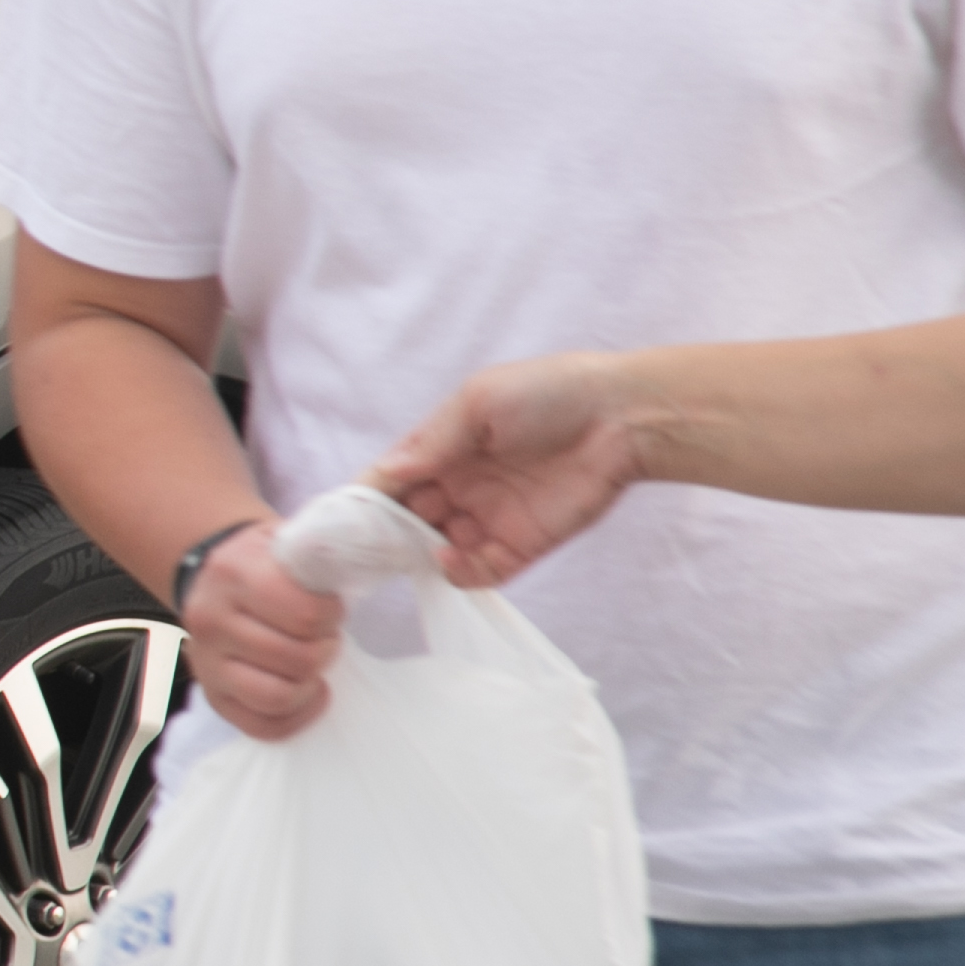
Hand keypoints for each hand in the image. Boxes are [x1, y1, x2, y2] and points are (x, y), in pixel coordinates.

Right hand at [179, 518, 343, 741]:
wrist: (211, 573)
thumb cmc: (264, 561)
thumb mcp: (289, 538)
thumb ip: (325, 547)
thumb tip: (374, 554)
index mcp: (232, 574)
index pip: (303, 614)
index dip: (330, 615)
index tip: (329, 607)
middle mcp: (210, 620)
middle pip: (296, 659)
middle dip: (324, 648)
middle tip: (324, 635)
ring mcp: (206, 663)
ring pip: (277, 696)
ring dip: (309, 682)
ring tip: (310, 661)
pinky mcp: (212, 696)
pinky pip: (264, 726)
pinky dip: (297, 715)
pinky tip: (305, 690)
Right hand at [374, 354, 651, 587]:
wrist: (624, 417)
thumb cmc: (548, 393)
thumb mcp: (478, 401)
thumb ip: (432, 441)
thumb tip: (387, 474)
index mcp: (445, 448)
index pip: (392, 479)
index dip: (366, 498)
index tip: (340, 519)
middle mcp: (461, 485)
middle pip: (408, 518)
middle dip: (386, 532)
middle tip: (368, 545)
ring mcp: (490, 517)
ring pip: (437, 548)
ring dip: (419, 554)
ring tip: (414, 551)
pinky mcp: (522, 544)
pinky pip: (480, 570)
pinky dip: (459, 572)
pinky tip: (450, 559)